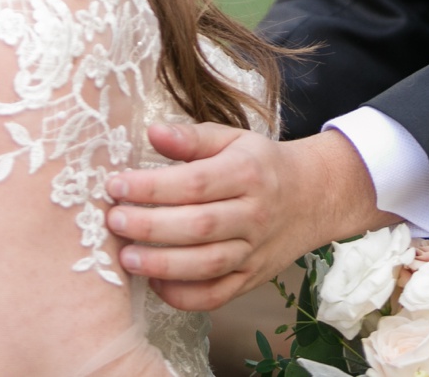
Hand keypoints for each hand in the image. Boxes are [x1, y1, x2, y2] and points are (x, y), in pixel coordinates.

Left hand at [106, 123, 396, 311]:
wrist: (313, 197)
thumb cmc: (262, 165)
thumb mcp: (233, 140)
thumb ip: (192, 138)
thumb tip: (152, 133)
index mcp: (247, 174)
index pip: (195, 184)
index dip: (152, 187)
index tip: (116, 185)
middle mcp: (254, 215)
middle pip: (199, 226)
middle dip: (151, 226)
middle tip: (115, 221)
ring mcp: (254, 251)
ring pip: (208, 265)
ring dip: (163, 265)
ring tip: (126, 257)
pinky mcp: (252, 278)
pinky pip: (218, 295)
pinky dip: (185, 297)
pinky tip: (156, 284)